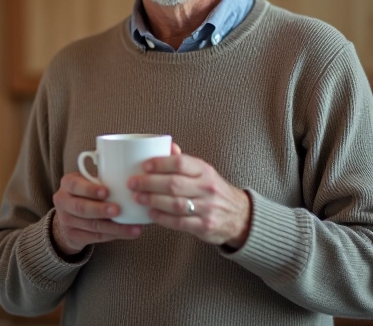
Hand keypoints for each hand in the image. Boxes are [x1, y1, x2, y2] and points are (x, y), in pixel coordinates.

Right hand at [51, 172, 142, 255]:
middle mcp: (63, 202)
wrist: (67, 218)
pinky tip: (127, 233)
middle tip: (118, 210)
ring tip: (133, 227)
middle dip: (101, 210)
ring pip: (92, 225)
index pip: (75, 185)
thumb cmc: (85, 194)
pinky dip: (113, 235)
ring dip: (114, 227)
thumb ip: (101, 180)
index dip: (90, 189)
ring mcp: (66, 221)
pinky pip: (96, 237)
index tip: (106, 191)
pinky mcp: (73, 236)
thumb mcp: (86, 183)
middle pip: (82, 208)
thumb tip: (132, 179)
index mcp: (67, 184)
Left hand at [128, 150, 250, 249]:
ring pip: (175, 204)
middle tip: (133, 183)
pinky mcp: (204, 226)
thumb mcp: (204, 172)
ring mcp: (207, 208)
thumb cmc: (213, 190)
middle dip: (149, 183)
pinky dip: (162, 218)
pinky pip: (179, 222)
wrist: (239, 216)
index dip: (160, 164)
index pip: (181, 163)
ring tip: (137, 198)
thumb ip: (184, 161)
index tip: (144, 165)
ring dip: (153, 200)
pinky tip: (151, 213)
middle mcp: (207, 188)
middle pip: (174, 184)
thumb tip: (166, 146)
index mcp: (205, 171)